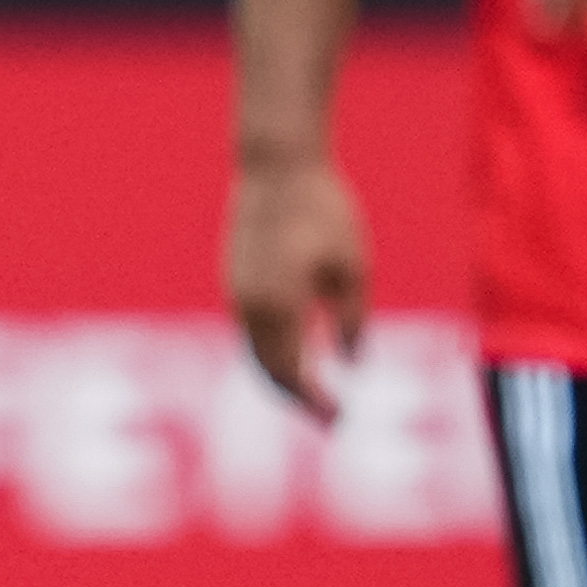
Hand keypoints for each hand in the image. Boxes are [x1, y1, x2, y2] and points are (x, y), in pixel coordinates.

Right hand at [221, 154, 372, 422]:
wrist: (275, 165)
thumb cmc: (324, 211)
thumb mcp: (353, 269)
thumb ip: (352, 322)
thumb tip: (352, 365)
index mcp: (278, 309)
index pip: (292, 374)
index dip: (314, 402)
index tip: (339, 420)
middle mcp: (248, 308)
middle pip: (267, 370)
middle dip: (296, 397)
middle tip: (329, 417)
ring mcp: (235, 292)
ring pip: (254, 349)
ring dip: (281, 374)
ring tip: (311, 388)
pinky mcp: (233, 277)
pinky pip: (249, 327)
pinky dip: (270, 348)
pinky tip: (293, 348)